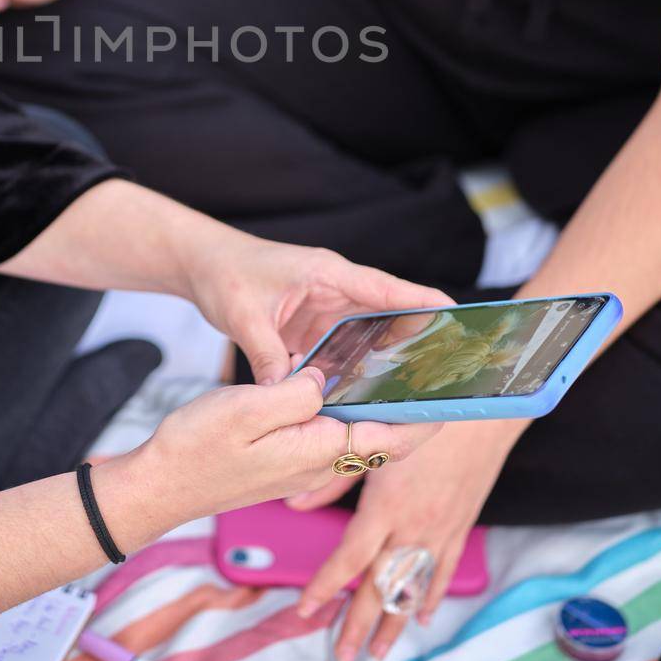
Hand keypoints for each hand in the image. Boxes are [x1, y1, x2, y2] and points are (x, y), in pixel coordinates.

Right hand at [111, 367, 438, 529]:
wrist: (159, 486)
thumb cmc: (198, 449)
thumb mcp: (248, 409)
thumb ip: (297, 394)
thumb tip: (329, 379)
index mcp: (320, 450)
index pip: (394, 437)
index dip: (431, 417)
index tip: (458, 393)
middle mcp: (318, 462)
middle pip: (382, 436)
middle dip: (412, 408)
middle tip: (433, 370)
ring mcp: (300, 464)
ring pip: (355, 434)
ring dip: (380, 407)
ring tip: (396, 369)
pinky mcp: (281, 459)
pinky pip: (328, 435)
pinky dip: (347, 411)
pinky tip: (339, 386)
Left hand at [186, 229, 453, 386]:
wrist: (202, 263)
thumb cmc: (225, 274)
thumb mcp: (244, 316)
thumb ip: (267, 355)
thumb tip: (284, 396)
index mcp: (327, 273)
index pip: (385, 287)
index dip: (422, 301)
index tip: (458, 313)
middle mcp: (335, 288)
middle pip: (387, 314)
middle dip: (417, 337)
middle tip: (449, 368)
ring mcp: (327, 307)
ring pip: (368, 335)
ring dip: (387, 358)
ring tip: (417, 391)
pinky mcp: (315, 324)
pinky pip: (345, 348)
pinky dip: (356, 369)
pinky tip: (366, 397)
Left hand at [290, 420, 524, 660]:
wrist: (482, 413)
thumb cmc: (419, 418)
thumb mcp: (372, 443)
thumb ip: (332, 476)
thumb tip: (294, 504)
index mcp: (385, 507)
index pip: (349, 559)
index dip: (326, 587)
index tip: (305, 609)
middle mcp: (412, 527)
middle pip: (380, 587)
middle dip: (357, 624)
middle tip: (340, 656)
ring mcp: (439, 532)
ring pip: (411, 589)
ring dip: (393, 623)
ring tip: (376, 653)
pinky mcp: (460, 527)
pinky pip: (443, 570)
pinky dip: (431, 596)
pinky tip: (421, 617)